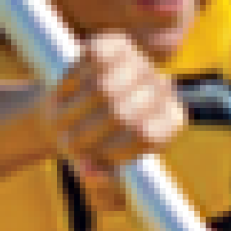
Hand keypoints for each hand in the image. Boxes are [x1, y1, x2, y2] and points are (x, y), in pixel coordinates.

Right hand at [39, 35, 188, 195]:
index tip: (89, 158)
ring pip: (101, 87)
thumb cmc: (93, 151)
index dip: (112, 149)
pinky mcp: (115, 43)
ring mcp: (141, 62)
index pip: (146, 135)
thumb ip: (101, 187)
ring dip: (71, 109)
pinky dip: (69, 79)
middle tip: (65, 140)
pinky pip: (89, 59)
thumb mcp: (99, 177)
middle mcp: (163, 89)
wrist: (75, 112)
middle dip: (84, 133)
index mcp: (170, 124)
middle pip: (120, 113)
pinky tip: (64, 91)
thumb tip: (93, 175)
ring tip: (61, 119)